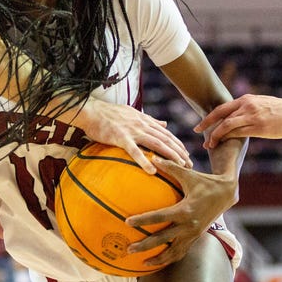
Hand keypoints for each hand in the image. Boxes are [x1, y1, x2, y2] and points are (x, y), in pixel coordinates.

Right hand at [72, 99, 190, 173]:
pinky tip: (152, 171)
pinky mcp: (121, 138)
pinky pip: (135, 151)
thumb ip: (149, 120)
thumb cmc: (108, 113)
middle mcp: (142, 125)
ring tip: (180, 166)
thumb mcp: (132, 113)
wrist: (91, 110)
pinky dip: (145, 161)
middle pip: (166, 140)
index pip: (166, 133)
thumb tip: (165, 124)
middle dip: (180, 152)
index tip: (187, 154)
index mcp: (144, 120)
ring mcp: (133, 131)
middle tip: (190, 165)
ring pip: (156, 144)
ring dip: (170, 156)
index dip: (178, 144)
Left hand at [124, 157, 237, 266]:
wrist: (226, 194)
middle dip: (145, 246)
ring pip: (173, 252)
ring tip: (142, 264)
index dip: (143, 219)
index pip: (160, 217)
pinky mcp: (196, 238)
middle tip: (129, 249)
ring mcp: (193, 234)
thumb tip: (153, 159)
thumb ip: (171, 168)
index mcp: (185, 210)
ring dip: (158, 259)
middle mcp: (189, 225)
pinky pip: (181, 252)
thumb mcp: (189, 175)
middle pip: (163, 239)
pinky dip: (170, 259)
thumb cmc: (205, 182)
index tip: (127, 222)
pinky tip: (158, 262)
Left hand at [195, 94, 281, 148]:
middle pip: (220, 114)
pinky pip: (239, 133)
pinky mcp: (260, 127)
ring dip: (215, 135)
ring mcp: (253, 116)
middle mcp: (247, 105)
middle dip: (206, 124)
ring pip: (227, 125)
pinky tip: (222, 144)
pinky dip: (228, 139)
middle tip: (196, 131)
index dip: (210, 116)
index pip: (222, 107)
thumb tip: (238, 116)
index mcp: (246, 99)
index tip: (201, 124)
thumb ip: (249, 108)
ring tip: (209, 145)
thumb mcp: (262, 104)